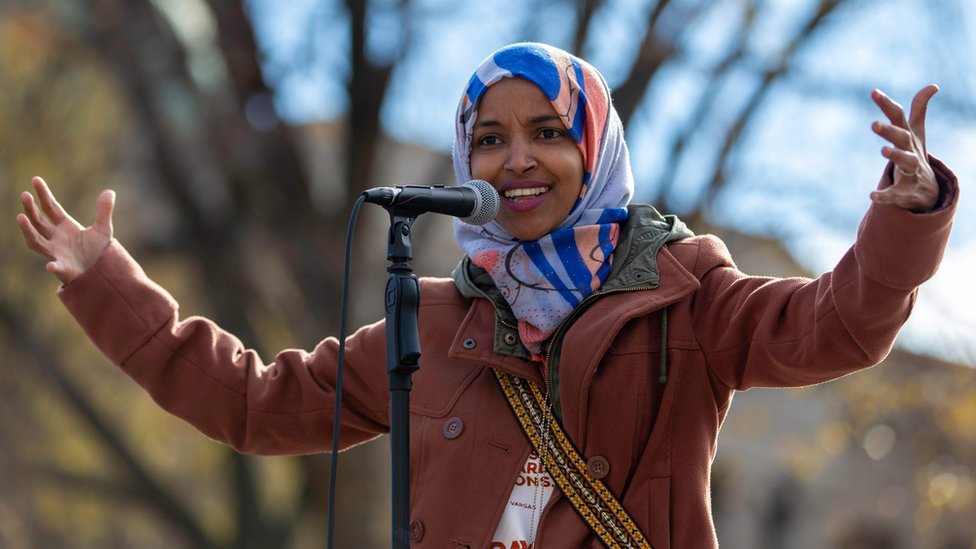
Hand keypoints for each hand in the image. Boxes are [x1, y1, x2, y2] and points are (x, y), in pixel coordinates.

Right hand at [16, 177, 115, 283]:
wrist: (100, 272)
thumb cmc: (98, 251)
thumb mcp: (103, 230)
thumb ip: (104, 212)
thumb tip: (110, 191)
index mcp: (65, 226)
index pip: (51, 207)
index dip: (43, 194)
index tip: (35, 179)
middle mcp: (56, 237)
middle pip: (39, 221)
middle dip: (31, 208)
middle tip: (24, 194)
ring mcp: (56, 253)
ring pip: (37, 241)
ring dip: (28, 230)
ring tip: (20, 217)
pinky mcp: (63, 268)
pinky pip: (56, 267)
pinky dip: (53, 266)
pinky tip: (50, 266)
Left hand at [870, 85, 939, 210]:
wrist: (927, 189)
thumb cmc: (915, 154)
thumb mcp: (916, 132)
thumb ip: (918, 109)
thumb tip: (933, 85)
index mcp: (908, 137)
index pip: (898, 117)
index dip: (887, 105)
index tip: (873, 92)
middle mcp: (911, 151)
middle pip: (902, 139)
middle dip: (889, 131)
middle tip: (874, 124)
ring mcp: (911, 171)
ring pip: (906, 162)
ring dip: (896, 156)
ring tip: (883, 150)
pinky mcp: (905, 191)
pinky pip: (895, 193)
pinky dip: (884, 195)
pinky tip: (872, 195)